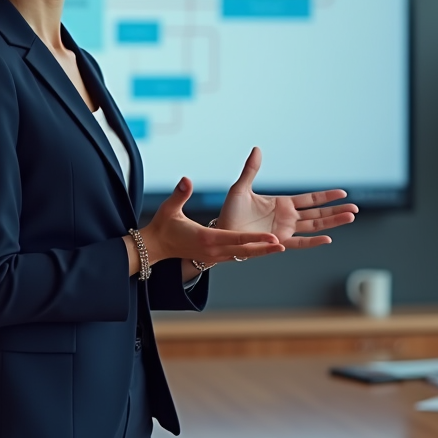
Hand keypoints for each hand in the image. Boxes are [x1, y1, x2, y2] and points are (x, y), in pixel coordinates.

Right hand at [137, 177, 282, 267]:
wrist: (155, 247)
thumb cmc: (163, 226)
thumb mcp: (169, 208)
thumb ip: (180, 193)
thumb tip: (186, 179)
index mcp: (206, 238)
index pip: (236, 238)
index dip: (255, 238)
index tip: (271, 237)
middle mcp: (213, 250)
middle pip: (244, 251)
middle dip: (264, 248)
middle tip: (282, 244)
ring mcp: (213, 257)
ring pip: (241, 256)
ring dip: (260, 252)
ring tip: (278, 248)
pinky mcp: (212, 258)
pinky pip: (235, 256)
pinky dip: (249, 253)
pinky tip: (260, 249)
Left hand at [217, 147, 357, 248]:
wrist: (222, 233)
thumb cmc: (230, 212)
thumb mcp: (241, 188)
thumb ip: (251, 170)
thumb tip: (257, 148)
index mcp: (282, 204)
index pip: (310, 199)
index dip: (326, 196)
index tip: (343, 193)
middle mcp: (287, 218)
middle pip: (318, 214)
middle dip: (336, 211)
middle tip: (354, 208)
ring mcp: (284, 231)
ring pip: (314, 227)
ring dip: (332, 223)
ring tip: (349, 218)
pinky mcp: (278, 242)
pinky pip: (299, 243)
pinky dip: (313, 242)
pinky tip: (328, 239)